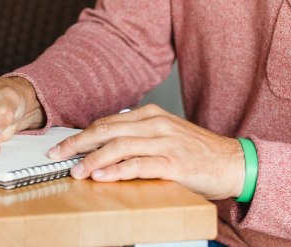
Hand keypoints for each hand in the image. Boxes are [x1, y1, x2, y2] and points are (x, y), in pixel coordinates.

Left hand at [46, 104, 244, 199]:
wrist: (234, 162)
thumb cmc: (198, 152)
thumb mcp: (166, 135)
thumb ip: (139, 137)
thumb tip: (106, 146)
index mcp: (151, 115)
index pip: (108, 122)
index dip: (82, 134)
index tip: (62, 145)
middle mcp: (156, 124)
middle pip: (108, 129)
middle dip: (78, 143)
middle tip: (57, 155)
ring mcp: (166, 142)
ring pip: (120, 145)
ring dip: (93, 158)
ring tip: (76, 170)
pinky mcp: (175, 163)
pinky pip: (139, 165)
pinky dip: (117, 170)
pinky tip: (102, 176)